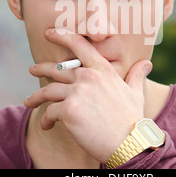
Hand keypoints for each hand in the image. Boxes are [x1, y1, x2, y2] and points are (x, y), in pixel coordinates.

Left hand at [24, 28, 151, 162]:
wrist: (129, 143)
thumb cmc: (133, 119)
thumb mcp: (135, 93)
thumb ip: (136, 76)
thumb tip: (146, 63)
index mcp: (103, 70)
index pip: (79, 45)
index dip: (62, 36)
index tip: (49, 33)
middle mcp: (89, 76)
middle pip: (58, 69)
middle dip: (42, 68)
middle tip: (32, 69)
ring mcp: (77, 92)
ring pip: (48, 91)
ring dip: (36, 97)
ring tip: (29, 102)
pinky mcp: (69, 110)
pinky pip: (50, 112)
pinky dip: (45, 119)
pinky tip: (46, 125)